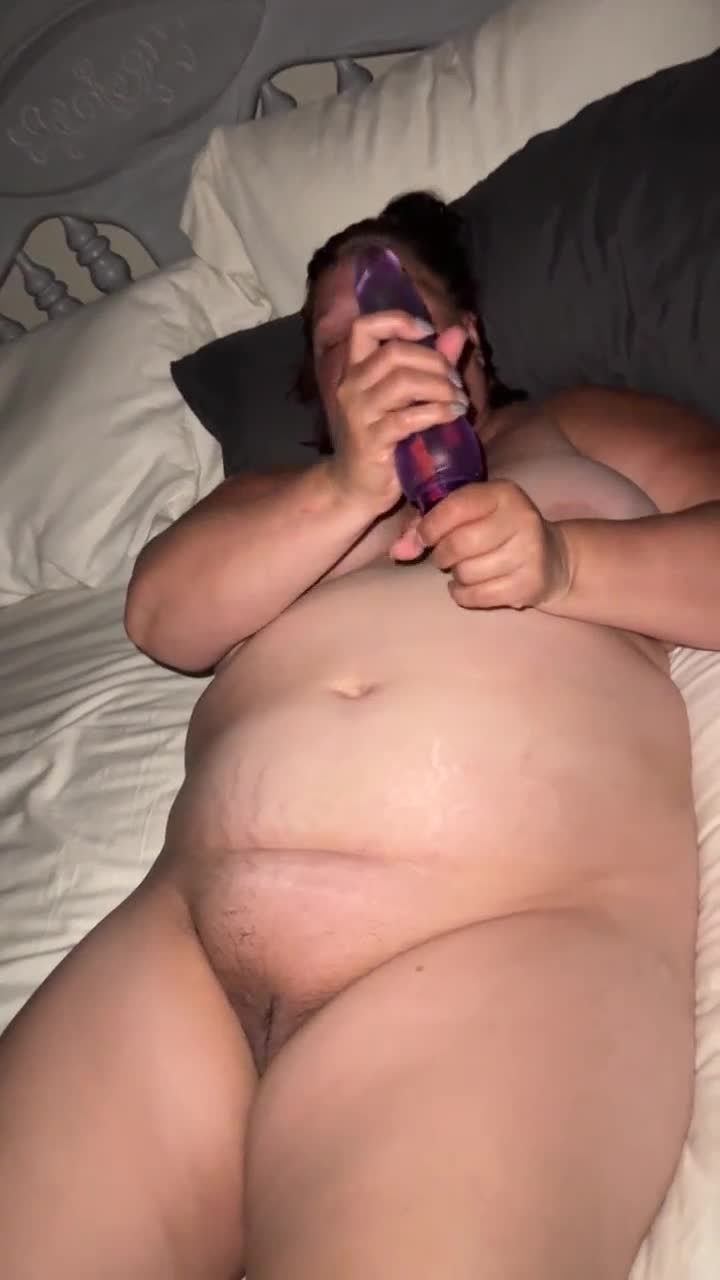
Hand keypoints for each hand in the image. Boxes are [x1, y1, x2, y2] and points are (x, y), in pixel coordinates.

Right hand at [327, 311, 468, 516]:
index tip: (427, 331)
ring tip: (459, 401)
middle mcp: (351, 387)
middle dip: (435, 361)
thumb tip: (458, 332)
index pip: (364, 327)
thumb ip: (429, 364)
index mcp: (354, 370)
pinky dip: (438, 412)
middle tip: (456, 381)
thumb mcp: (403, 399)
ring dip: (440, 387)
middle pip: (394, 353)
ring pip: (403, 382)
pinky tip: (454, 415)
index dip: (397, 320)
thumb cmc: (381, 441)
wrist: (354, 488)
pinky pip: (409, 417)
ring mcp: (359, 414)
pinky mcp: (372, 441)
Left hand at [391, 480, 570, 609]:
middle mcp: (520, 519)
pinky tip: (468, 586)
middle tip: (444, 557)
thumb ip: (428, 524)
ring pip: (467, 573)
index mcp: (503, 494)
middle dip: (441, 555)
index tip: (424, 538)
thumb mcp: (470, 514)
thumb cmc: (497, 530)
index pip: (454, 508)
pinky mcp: (530, 584)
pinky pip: (478, 596)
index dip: (430, 527)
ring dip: (455, 575)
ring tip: (463, 569)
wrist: (552, 558)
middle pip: (459, 544)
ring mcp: (529, 553)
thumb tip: (397, 551)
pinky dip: (463, 595)